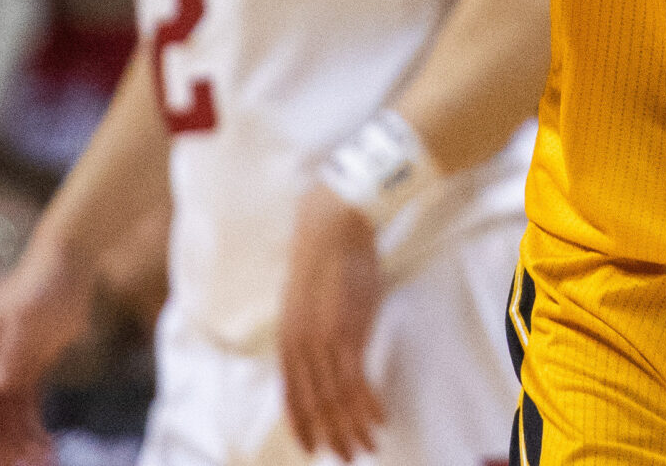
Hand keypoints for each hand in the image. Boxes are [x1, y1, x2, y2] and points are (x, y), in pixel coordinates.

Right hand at [0, 239, 92, 465]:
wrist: (72, 258)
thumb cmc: (50, 283)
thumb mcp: (34, 314)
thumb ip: (16, 348)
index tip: (4, 460)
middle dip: (4, 447)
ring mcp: (6, 365)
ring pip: (6, 418)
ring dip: (19, 443)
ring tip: (46, 463)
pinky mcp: (29, 367)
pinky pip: (24, 409)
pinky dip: (33, 430)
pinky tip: (49, 447)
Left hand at [278, 183, 386, 459]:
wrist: (335, 223)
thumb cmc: (327, 254)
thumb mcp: (308, 299)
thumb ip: (312, 328)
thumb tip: (323, 349)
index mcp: (287, 338)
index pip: (291, 394)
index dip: (303, 423)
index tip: (313, 446)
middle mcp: (299, 345)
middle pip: (314, 403)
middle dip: (330, 434)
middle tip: (346, 455)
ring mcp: (323, 341)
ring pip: (335, 399)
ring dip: (352, 427)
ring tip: (366, 446)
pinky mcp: (347, 333)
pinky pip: (355, 382)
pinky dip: (366, 405)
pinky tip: (378, 419)